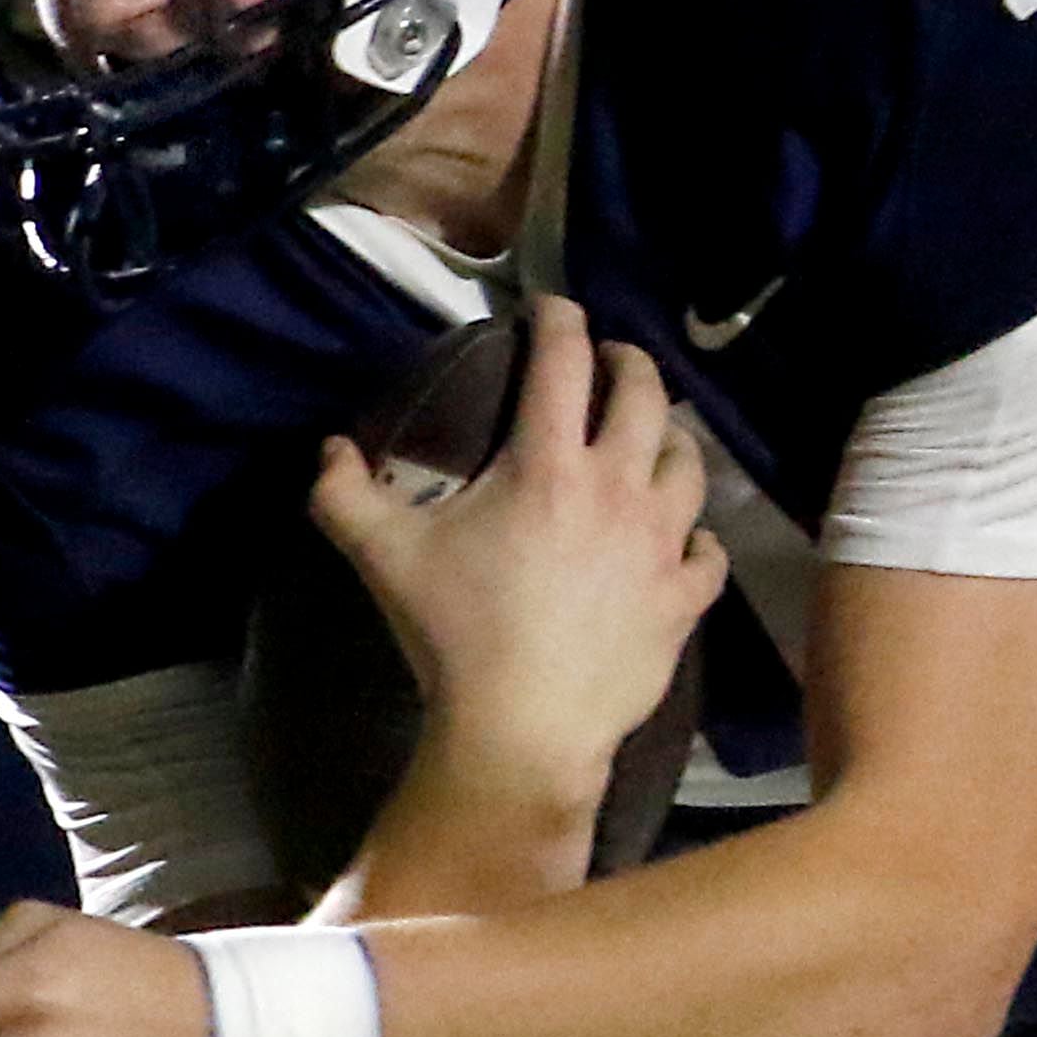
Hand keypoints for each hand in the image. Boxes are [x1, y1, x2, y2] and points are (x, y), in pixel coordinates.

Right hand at [309, 298, 725, 814]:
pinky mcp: (683, 599)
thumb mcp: (382, 557)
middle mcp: (618, 488)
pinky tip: (676, 540)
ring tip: (649, 440)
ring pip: (688, 463)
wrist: (522, 730)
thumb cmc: (454, 634)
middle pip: (646, 395)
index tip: (550, 306)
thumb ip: (344, 493)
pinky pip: (706, 550)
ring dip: (669, 439)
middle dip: (628, 362)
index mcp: (547, 465)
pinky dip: (694, 535)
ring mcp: (661, 544)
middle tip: (610, 361)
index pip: (563, 362)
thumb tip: (330, 448)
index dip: (559, 319)